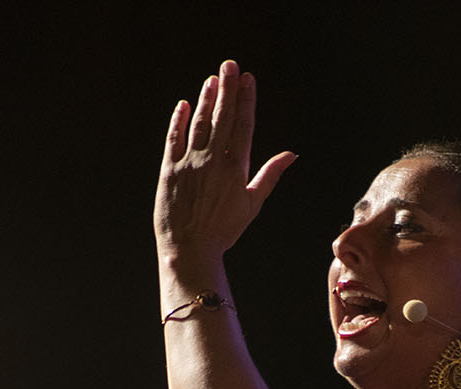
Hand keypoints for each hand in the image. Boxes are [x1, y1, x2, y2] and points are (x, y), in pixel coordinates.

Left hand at [153, 60, 295, 263]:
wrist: (189, 250)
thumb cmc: (223, 231)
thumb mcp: (252, 204)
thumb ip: (270, 175)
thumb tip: (291, 154)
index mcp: (236, 169)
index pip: (243, 125)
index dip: (246, 100)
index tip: (248, 79)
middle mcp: (213, 161)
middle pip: (222, 117)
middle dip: (227, 89)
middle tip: (230, 65)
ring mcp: (190, 164)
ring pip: (199, 123)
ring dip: (206, 99)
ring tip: (212, 79)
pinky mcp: (169, 170)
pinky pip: (173, 139)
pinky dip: (179, 121)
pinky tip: (184, 105)